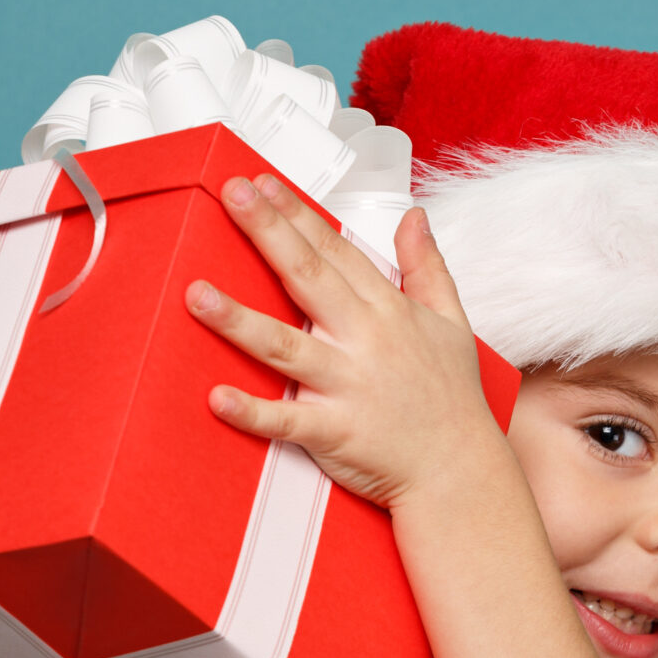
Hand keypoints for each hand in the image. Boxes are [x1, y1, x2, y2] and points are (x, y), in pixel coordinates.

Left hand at [187, 173, 506, 509]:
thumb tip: (415, 217)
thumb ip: (428, 267)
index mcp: (388, 312)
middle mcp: (365, 341)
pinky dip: (252, 412)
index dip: (297, 214)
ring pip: (284, 345)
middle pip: (308, 276)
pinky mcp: (335, 431)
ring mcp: (348, 386)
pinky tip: (218, 398)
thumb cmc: (453, 400)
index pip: (337, 251)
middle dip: (268, 232)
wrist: (460, 473)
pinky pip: (287, 420)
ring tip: (197, 294)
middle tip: (231, 194)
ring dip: (238, 320)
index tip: (263, 184)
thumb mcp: (453, 322)